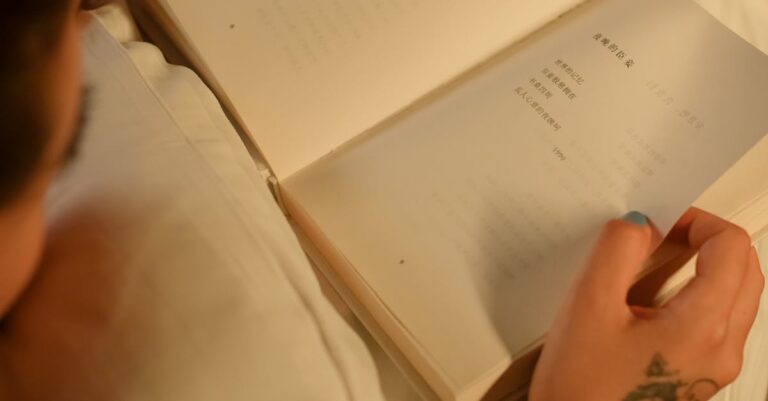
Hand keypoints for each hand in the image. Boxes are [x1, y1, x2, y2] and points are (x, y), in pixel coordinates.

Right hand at [528, 208, 763, 400]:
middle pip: (746, 271)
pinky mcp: (701, 375)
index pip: (732, 249)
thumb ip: (616, 251)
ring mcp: (715, 367)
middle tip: (665, 233)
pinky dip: (700, 294)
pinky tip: (655, 297)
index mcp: (701, 331)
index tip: (664, 220)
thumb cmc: (579, 389)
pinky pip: (720, 321)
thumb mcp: (587, 306)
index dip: (698, 221)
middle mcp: (721, 352)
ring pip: (737, 296)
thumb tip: (638, 223)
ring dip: (708, 266)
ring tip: (658, 261)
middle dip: (709, 240)